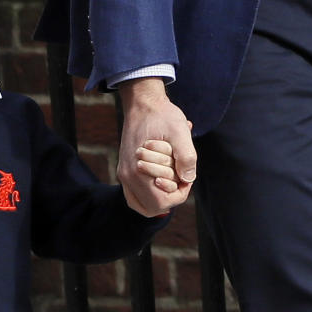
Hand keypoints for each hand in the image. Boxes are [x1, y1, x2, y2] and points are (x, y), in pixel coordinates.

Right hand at [117, 79, 195, 215]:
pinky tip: (163, 179)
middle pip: (152, 208)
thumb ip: (186, 156)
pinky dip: (151, 193)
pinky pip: (136, 195)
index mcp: (137, 170)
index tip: (186, 176)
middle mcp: (127, 177)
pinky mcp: (125, 170)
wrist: (143, 103)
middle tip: (180, 176)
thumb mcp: (180, 131)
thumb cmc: (162, 116)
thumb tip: (188, 179)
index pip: (161, 203)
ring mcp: (124, 175)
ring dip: (160, 196)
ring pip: (142, 205)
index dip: (179, 194)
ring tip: (172, 178)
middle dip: (171, 195)